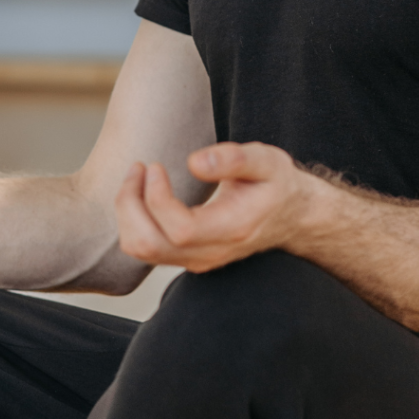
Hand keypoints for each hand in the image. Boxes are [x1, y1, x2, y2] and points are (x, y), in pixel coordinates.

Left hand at [115, 142, 314, 272]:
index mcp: (231, 229)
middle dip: (130, 203)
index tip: (155, 165)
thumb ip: (234, 159)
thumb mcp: (266, 161)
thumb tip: (194, 162)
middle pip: (148, 245)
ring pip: (140, 249)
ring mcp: (195, 259)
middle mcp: (210, 253)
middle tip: (139, 166)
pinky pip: (144, 247)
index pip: (180, 229)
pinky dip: (133, 219)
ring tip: (138, 174)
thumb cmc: (276, 184)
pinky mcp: (185, 256)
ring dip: (128, 210)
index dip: (157, 197)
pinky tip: (144, 190)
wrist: (290, 216)